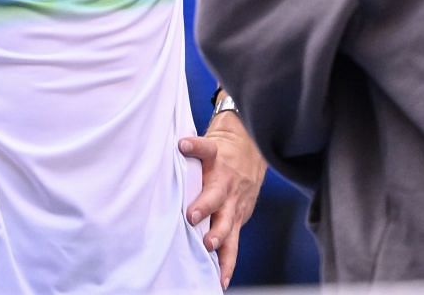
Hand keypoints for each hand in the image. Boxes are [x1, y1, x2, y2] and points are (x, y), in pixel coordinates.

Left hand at [180, 114, 266, 288]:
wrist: (254, 151)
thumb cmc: (222, 151)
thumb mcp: (209, 143)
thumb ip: (191, 148)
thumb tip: (169, 146)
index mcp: (216, 160)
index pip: (205, 149)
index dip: (194, 147)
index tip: (183, 145)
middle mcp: (226, 183)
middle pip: (215, 194)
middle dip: (205, 207)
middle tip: (192, 217)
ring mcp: (234, 203)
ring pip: (227, 224)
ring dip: (218, 239)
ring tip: (209, 250)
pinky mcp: (239, 219)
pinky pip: (233, 243)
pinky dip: (228, 263)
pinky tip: (221, 280)